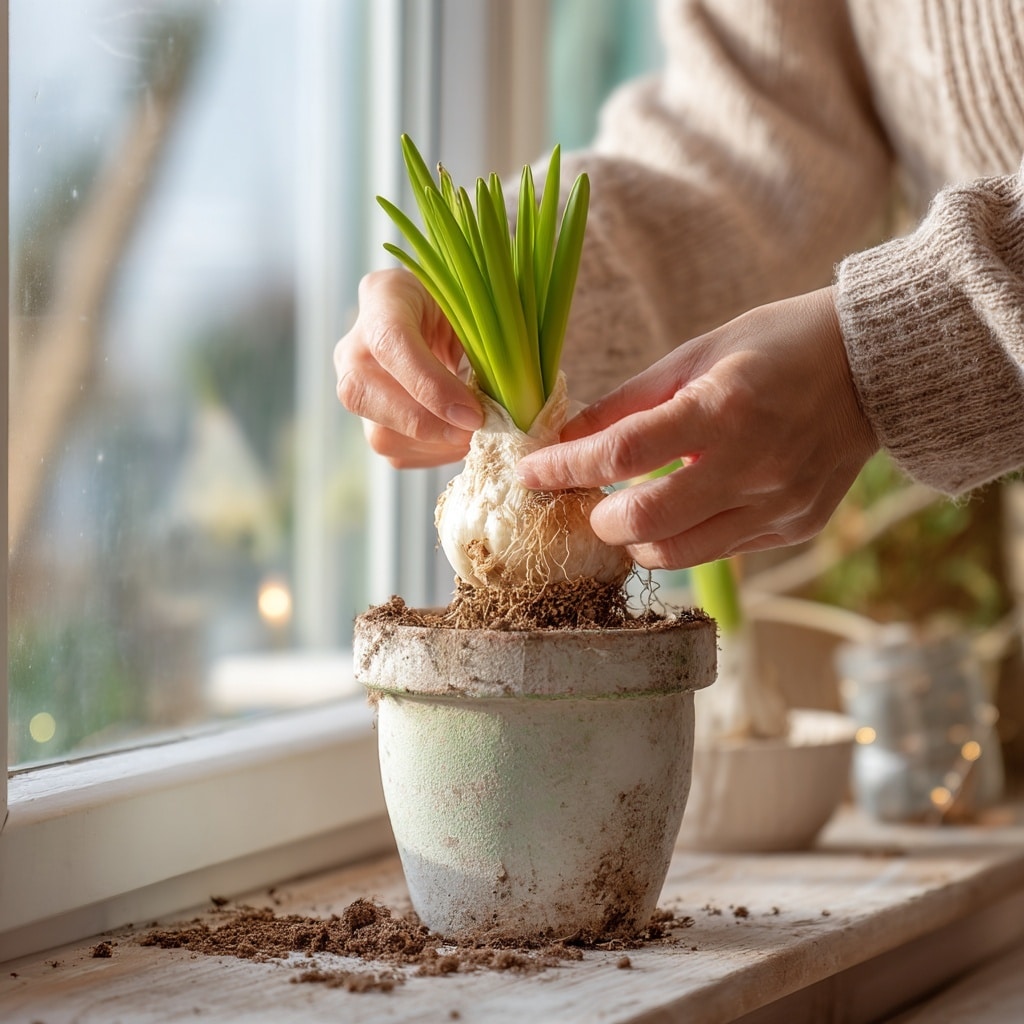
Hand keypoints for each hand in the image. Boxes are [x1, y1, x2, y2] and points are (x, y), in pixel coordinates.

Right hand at [334, 269, 482, 467]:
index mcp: (384, 296)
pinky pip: (396, 452)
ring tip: (474, 437)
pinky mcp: (371, 421)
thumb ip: (486, 344)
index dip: (429, 384)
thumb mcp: (478, 308)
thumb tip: (502, 407)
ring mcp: (356, 385)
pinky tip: (460, 439)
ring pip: (379, 433)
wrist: (445, 320)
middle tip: (473, 432)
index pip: (389, 342)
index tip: (472, 413)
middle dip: (426, 423)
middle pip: (365, 393)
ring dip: (435, 445)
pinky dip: (435, 454)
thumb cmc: (467, 307)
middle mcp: (355, 344)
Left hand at [515, 287, 878, 568]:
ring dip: (635, 540)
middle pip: (645, 523)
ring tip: (627, 510)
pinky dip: (682, 537)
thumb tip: (565, 437)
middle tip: (585, 499)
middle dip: (596, 519)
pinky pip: (717, 550)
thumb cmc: (777, 347)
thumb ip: (628, 402)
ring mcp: (778, 505)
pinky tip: (681, 508)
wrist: (875, 369)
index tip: (530, 471)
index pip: (622, 454)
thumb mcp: (697, 355)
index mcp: (724, 408)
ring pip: (677, 554)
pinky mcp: (794, 528)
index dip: (564, 468)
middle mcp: (754, 466)